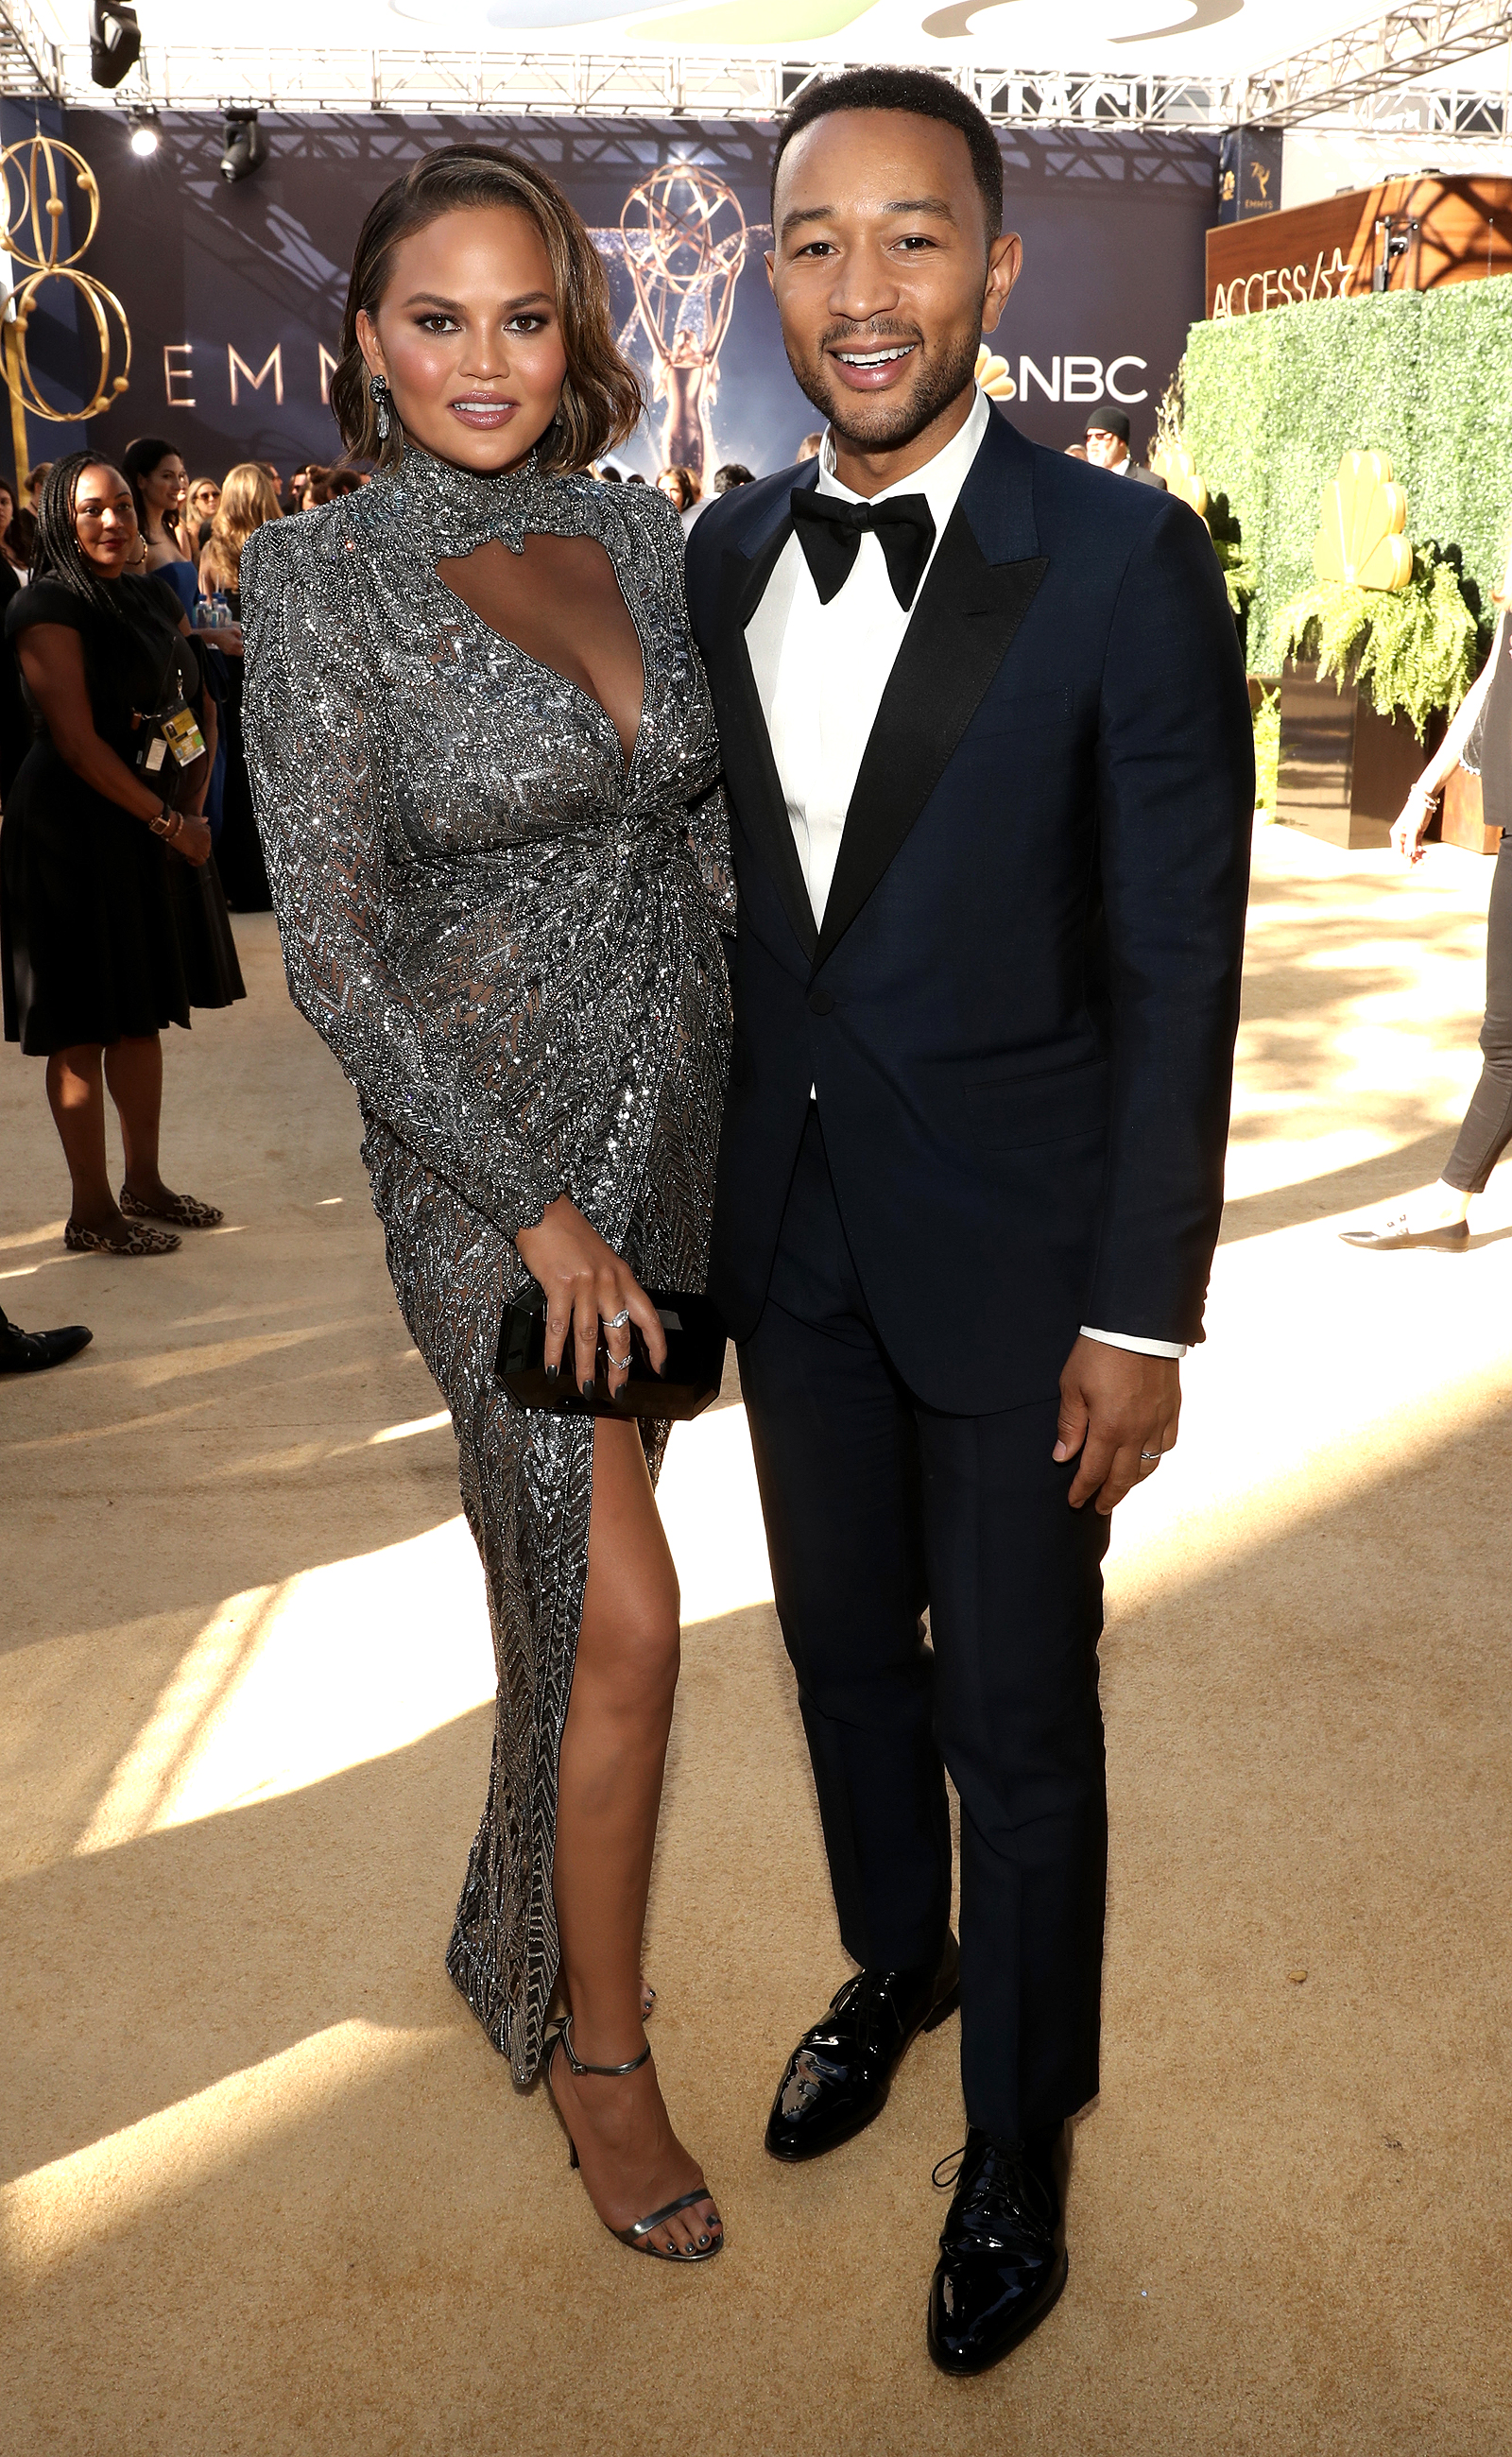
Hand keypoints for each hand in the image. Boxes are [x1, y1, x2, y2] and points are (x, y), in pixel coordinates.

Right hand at [174, 813, 212, 866]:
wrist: (174, 826)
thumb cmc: (181, 822)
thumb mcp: (193, 818)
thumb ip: (200, 820)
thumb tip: (206, 819)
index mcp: (207, 830)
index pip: (207, 839)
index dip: (201, 842)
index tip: (194, 843)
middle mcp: (207, 838)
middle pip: (207, 848)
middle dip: (199, 850)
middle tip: (190, 850)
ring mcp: (203, 846)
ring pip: (204, 855)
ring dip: (198, 856)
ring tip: (190, 856)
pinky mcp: (197, 853)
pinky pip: (201, 861)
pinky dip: (196, 862)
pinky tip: (190, 860)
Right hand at [515, 1196, 666, 1399]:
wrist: (543, 1209)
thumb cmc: (569, 1232)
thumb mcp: (601, 1257)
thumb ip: (607, 1285)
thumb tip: (608, 1317)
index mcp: (622, 1276)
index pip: (648, 1317)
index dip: (657, 1345)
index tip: (660, 1367)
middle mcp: (609, 1282)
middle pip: (620, 1334)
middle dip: (620, 1367)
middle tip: (618, 1389)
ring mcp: (586, 1285)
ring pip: (590, 1337)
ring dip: (588, 1368)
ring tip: (587, 1388)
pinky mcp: (560, 1285)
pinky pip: (559, 1327)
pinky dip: (555, 1352)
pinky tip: (554, 1367)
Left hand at [1054, 1335, 1180, 1514]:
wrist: (1138, 1324)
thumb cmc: (1099, 1352)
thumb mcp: (1072, 1386)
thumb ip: (1070, 1425)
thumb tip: (1062, 1456)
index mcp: (1109, 1429)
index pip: (1094, 1472)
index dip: (1083, 1490)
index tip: (1075, 1502)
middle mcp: (1137, 1432)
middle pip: (1124, 1478)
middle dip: (1109, 1496)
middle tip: (1098, 1508)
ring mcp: (1158, 1422)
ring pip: (1149, 1466)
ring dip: (1133, 1482)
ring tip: (1121, 1488)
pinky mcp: (1172, 1409)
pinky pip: (1167, 1444)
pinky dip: (1156, 1457)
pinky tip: (1148, 1458)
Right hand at [1390, 782, 1435, 863]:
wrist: (1425, 799)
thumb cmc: (1416, 812)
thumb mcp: (1414, 828)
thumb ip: (1411, 843)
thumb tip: (1409, 857)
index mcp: (1396, 834)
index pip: (1398, 850)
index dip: (1403, 859)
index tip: (1410, 866)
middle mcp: (1401, 835)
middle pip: (1405, 852)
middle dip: (1413, 859)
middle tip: (1421, 864)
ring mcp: (1409, 835)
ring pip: (1412, 850)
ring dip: (1419, 855)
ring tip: (1427, 858)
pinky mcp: (1417, 833)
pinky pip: (1418, 846)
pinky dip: (1422, 850)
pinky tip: (1427, 853)